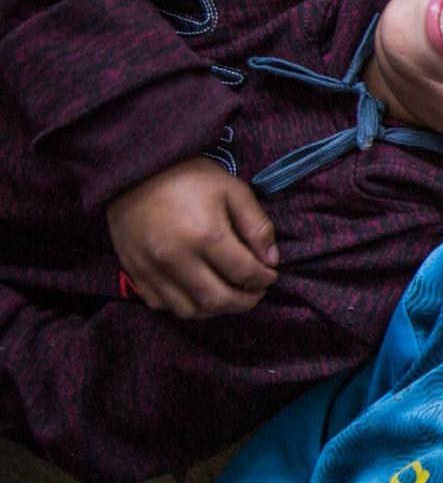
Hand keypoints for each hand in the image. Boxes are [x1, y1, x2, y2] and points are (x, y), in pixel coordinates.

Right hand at [106, 158, 278, 318]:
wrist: (132, 172)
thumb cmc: (188, 177)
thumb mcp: (232, 190)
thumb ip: (257, 226)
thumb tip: (271, 260)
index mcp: (206, 235)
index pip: (245, 273)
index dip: (264, 279)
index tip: (270, 274)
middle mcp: (177, 258)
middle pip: (219, 300)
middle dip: (246, 302)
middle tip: (256, 292)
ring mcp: (152, 270)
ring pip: (191, 310)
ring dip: (217, 309)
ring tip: (231, 295)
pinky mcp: (135, 273)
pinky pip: (164, 305)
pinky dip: (187, 306)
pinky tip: (199, 292)